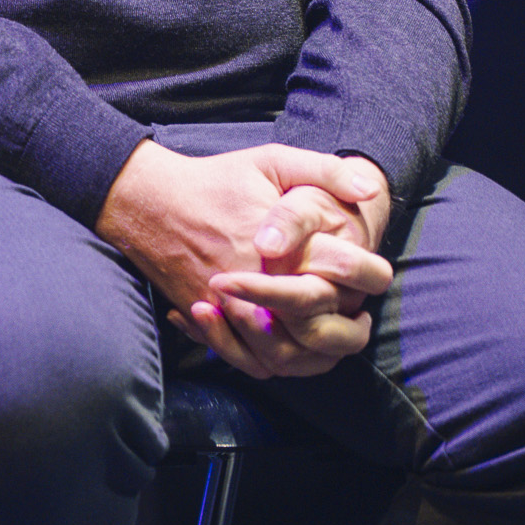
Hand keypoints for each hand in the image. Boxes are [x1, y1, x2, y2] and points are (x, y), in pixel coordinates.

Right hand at [95, 142, 391, 379]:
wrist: (149, 201)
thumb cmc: (215, 180)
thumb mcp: (272, 161)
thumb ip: (324, 170)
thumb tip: (370, 191)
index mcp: (281, 248)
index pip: (340, 278)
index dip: (366, 281)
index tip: (375, 278)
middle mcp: (256, 285)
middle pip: (317, 330)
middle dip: (347, 330)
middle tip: (361, 319)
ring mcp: (228, 309)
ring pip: (283, 356)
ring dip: (314, 355)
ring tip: (331, 335)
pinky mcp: (207, 320)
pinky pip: (246, 361)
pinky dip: (273, 363)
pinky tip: (290, 347)